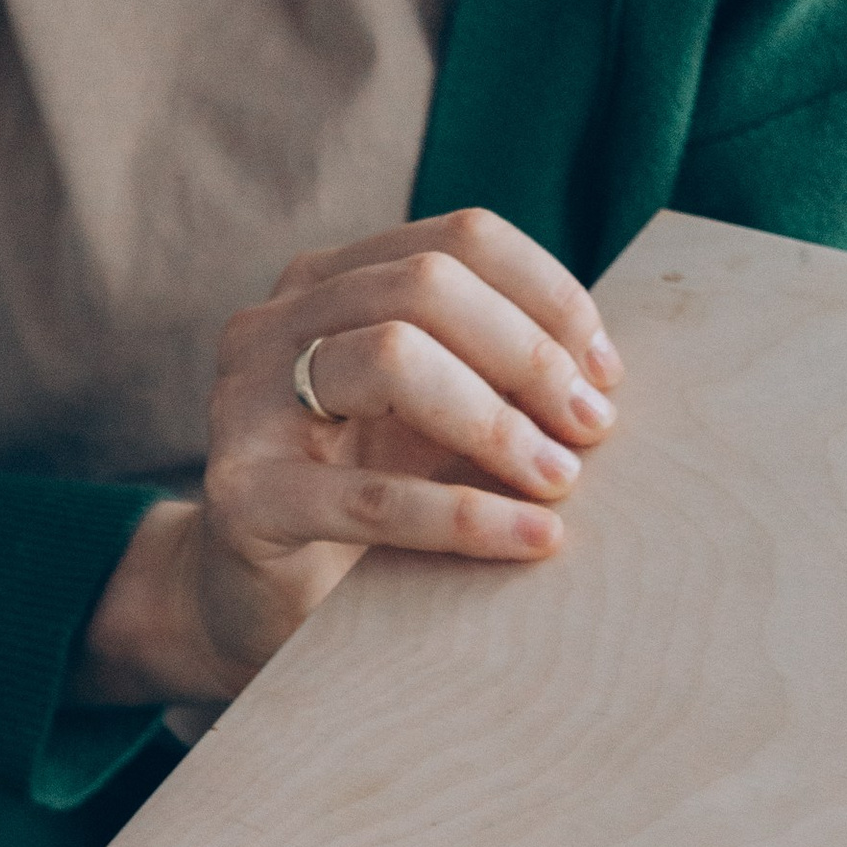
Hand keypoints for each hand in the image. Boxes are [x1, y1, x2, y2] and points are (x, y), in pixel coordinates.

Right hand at [79, 209, 622, 707]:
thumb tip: (604, 369)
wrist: (253, 605)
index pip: (458, 240)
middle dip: (528, 354)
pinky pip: (368, 497)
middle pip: (426, 285)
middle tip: (592, 427)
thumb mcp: (429, 418)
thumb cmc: (360, 497)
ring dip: (498, 421)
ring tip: (561, 479)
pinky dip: (464, 517)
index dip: (548, 294)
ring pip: (391, 358)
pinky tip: (533, 538)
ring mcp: (245, 404)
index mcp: (326, 283)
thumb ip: (491, 375)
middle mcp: (273, 325)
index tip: (606, 370)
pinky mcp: (241, 497)